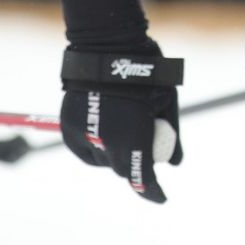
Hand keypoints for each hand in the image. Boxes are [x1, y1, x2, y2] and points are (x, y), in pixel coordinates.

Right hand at [60, 43, 183, 202]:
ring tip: (124, 127)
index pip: (141, 177)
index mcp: (132, 137)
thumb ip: (171, 136)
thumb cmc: (147, 74)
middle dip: (133, 166)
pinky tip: (107, 127)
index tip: (161, 197)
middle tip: (144, 150)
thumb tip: (176, 163)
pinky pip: (84, 149)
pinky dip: (96, 146)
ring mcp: (84, 135)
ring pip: (101, 160)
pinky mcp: (68, 127)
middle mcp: (105, 141)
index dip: (153, 191)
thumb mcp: (167, 103)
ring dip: (114, 155)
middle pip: (120, 169)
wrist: (108, 47)